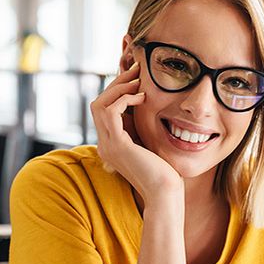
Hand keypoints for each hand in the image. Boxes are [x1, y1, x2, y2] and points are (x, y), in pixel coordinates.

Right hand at [90, 62, 182, 202]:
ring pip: (99, 104)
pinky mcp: (117, 145)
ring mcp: (108, 145)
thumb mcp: (150, 144)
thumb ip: (142, 128)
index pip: (104, 110)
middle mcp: (105, 145)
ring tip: (139, 81)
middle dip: (117, 83)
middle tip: (137, 70)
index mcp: (111, 145)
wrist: (164, 193)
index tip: (137, 78)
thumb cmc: (164, 173)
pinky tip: (142, 97)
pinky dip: (124, 98)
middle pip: (98, 103)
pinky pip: (110, 111)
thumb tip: (146, 105)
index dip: (118, 91)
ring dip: (119, 88)